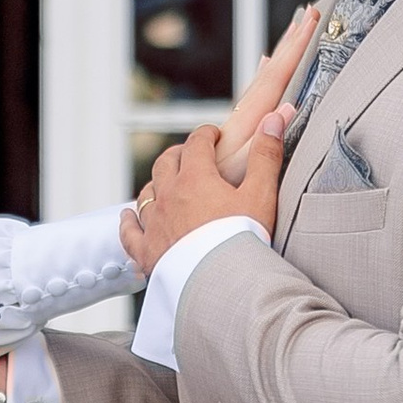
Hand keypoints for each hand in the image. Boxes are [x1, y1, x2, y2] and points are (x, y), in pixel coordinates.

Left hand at [119, 2, 315, 272]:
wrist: (223, 285)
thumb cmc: (244, 240)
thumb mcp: (261, 194)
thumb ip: (266, 155)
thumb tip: (274, 118)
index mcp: (195, 178)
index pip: (197, 144)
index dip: (206, 136)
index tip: (214, 136)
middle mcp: (168, 197)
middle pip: (166, 164)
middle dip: (179, 154)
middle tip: (190, 155)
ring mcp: (154, 224)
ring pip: (147, 194)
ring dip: (156, 184)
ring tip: (165, 183)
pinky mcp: (146, 253)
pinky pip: (130, 232)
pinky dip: (128, 221)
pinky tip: (128, 217)